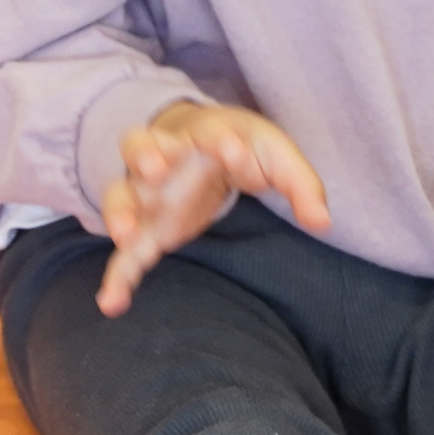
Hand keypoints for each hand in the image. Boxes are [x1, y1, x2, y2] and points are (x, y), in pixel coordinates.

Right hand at [94, 100, 326, 313]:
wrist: (197, 144)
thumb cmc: (238, 146)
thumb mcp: (275, 156)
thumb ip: (300, 185)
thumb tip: (322, 222)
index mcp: (203, 133)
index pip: (208, 131)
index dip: (219, 141)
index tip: (233, 153)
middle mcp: (165, 159)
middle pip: (139, 146)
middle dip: (146, 155)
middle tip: (157, 168)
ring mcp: (148, 194)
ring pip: (121, 194)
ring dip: (121, 211)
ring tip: (126, 234)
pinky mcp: (145, 229)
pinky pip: (123, 253)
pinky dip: (116, 277)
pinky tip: (111, 304)